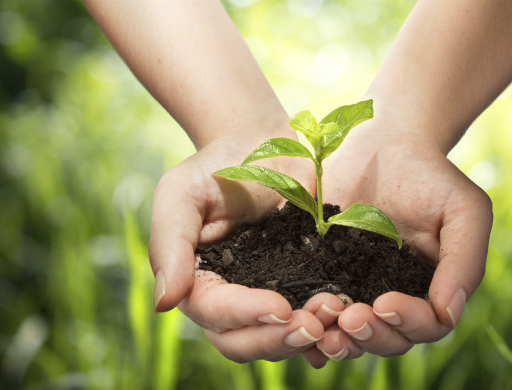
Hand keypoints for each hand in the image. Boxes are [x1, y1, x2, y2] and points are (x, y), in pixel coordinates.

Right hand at [149, 132, 327, 362]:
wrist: (264, 144)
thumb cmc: (217, 166)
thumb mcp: (181, 195)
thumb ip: (170, 245)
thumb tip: (165, 304)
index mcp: (197, 282)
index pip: (214, 313)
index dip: (246, 315)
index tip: (280, 306)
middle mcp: (229, 299)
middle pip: (243, 342)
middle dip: (278, 339)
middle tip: (313, 325)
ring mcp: (266, 295)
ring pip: (277, 338)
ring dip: (305, 336)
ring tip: (335, 315)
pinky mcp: (300, 286)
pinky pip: (308, 319)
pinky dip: (325, 328)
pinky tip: (346, 321)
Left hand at [307, 120, 491, 362]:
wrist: (384, 143)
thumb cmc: (431, 176)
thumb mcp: (464, 210)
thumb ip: (464, 261)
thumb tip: (448, 313)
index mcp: (431, 289)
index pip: (427, 326)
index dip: (407, 323)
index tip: (384, 302)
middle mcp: (395, 297)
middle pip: (388, 340)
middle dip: (368, 336)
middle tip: (348, 318)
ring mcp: (357, 289)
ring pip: (351, 336)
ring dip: (338, 341)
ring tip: (322, 329)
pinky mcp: (322, 275)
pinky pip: (316, 313)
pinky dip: (308, 330)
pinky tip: (295, 325)